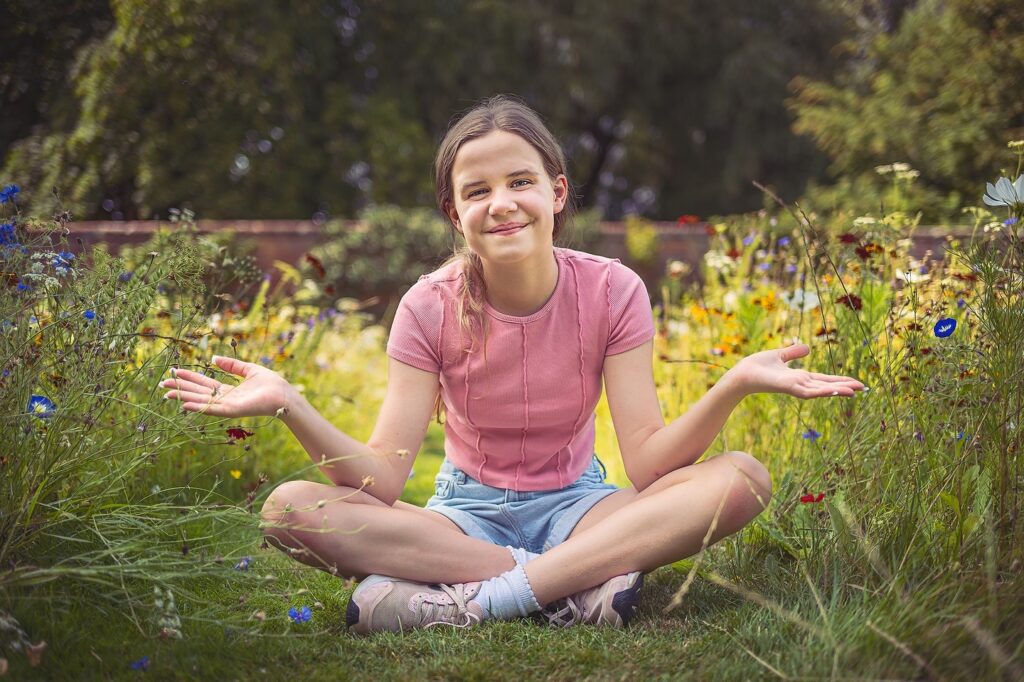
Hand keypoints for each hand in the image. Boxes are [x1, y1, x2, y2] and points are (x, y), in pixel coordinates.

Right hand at [160, 355, 290, 417]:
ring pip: (202, 401)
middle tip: (163, 385)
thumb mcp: (249, 369)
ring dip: (184, 397)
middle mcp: (225, 399)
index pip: (204, 384)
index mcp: (229, 390)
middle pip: (198, 393)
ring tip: (168, 394)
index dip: (189, 378)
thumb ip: (232, 365)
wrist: (285, 394)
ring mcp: (228, 406)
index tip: (174, 372)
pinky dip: (199, 407)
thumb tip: (213, 359)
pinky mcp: (233, 411)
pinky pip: (212, 409)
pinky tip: (185, 404)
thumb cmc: (271, 384)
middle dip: (181, 388)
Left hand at [729, 343, 867, 398]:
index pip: (825, 379)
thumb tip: (807, 348)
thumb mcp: (780, 355)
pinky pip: (808, 392)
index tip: (856, 382)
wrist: (742, 373)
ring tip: (855, 391)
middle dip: (845, 386)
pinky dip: (822, 391)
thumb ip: (793, 353)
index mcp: (800, 377)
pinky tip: (834, 391)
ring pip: (821, 390)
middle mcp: (800, 384)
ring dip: (837, 390)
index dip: (840, 380)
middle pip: (827, 386)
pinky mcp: (789, 388)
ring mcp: (795, 387)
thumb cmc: (757, 366)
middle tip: (864, 388)